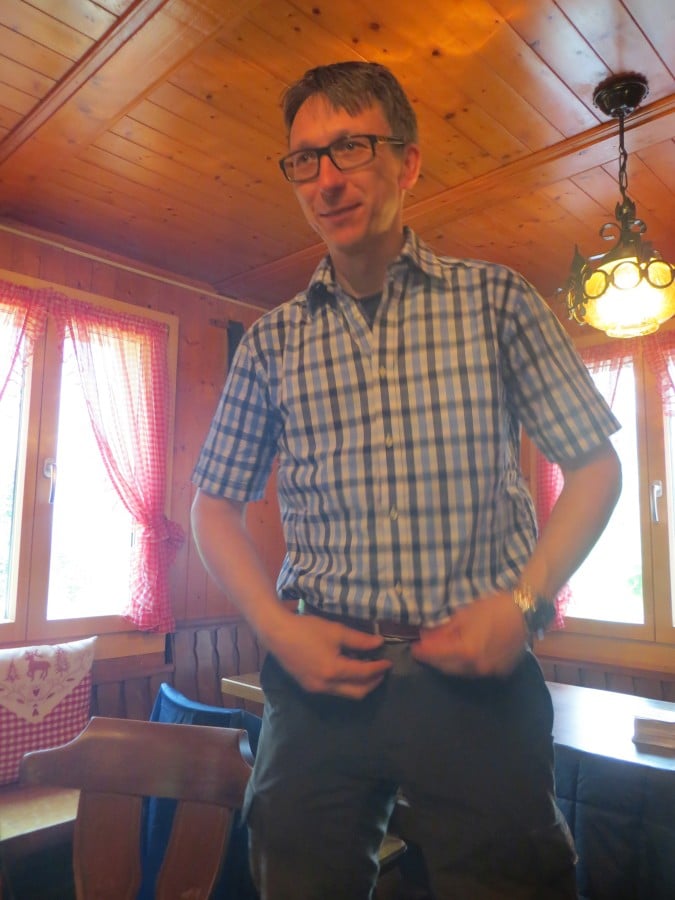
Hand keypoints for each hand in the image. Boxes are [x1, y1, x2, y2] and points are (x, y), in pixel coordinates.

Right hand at [266, 614, 391, 698]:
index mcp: (334, 671)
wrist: (277, 633)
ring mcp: (316, 689)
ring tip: (367, 668)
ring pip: (346, 693)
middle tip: (381, 670)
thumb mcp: (336, 630)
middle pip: (358, 692)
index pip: (364, 673)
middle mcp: (326, 685)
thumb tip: (379, 643)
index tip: (389, 662)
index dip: (379, 668)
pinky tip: (348, 668)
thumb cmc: (307, 629)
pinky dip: (346, 683)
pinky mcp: (309, 686)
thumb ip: (359, 640)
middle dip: (373, 683)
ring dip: (360, 684)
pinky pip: (334, 690)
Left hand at [411, 592, 527, 676]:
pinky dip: (467, 664)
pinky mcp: (501, 670)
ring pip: (463, 671)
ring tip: (442, 651)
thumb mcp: (464, 614)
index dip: (423, 653)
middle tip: (425, 650)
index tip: (413, 649)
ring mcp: (490, 670)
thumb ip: (444, 629)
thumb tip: (426, 636)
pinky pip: (478, 670)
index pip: (437, 656)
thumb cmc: (493, 607)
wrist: (524, 610)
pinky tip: (463, 654)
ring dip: (450, 663)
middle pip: (448, 667)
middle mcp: (477, 666)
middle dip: (435, 660)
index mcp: (466, 651)